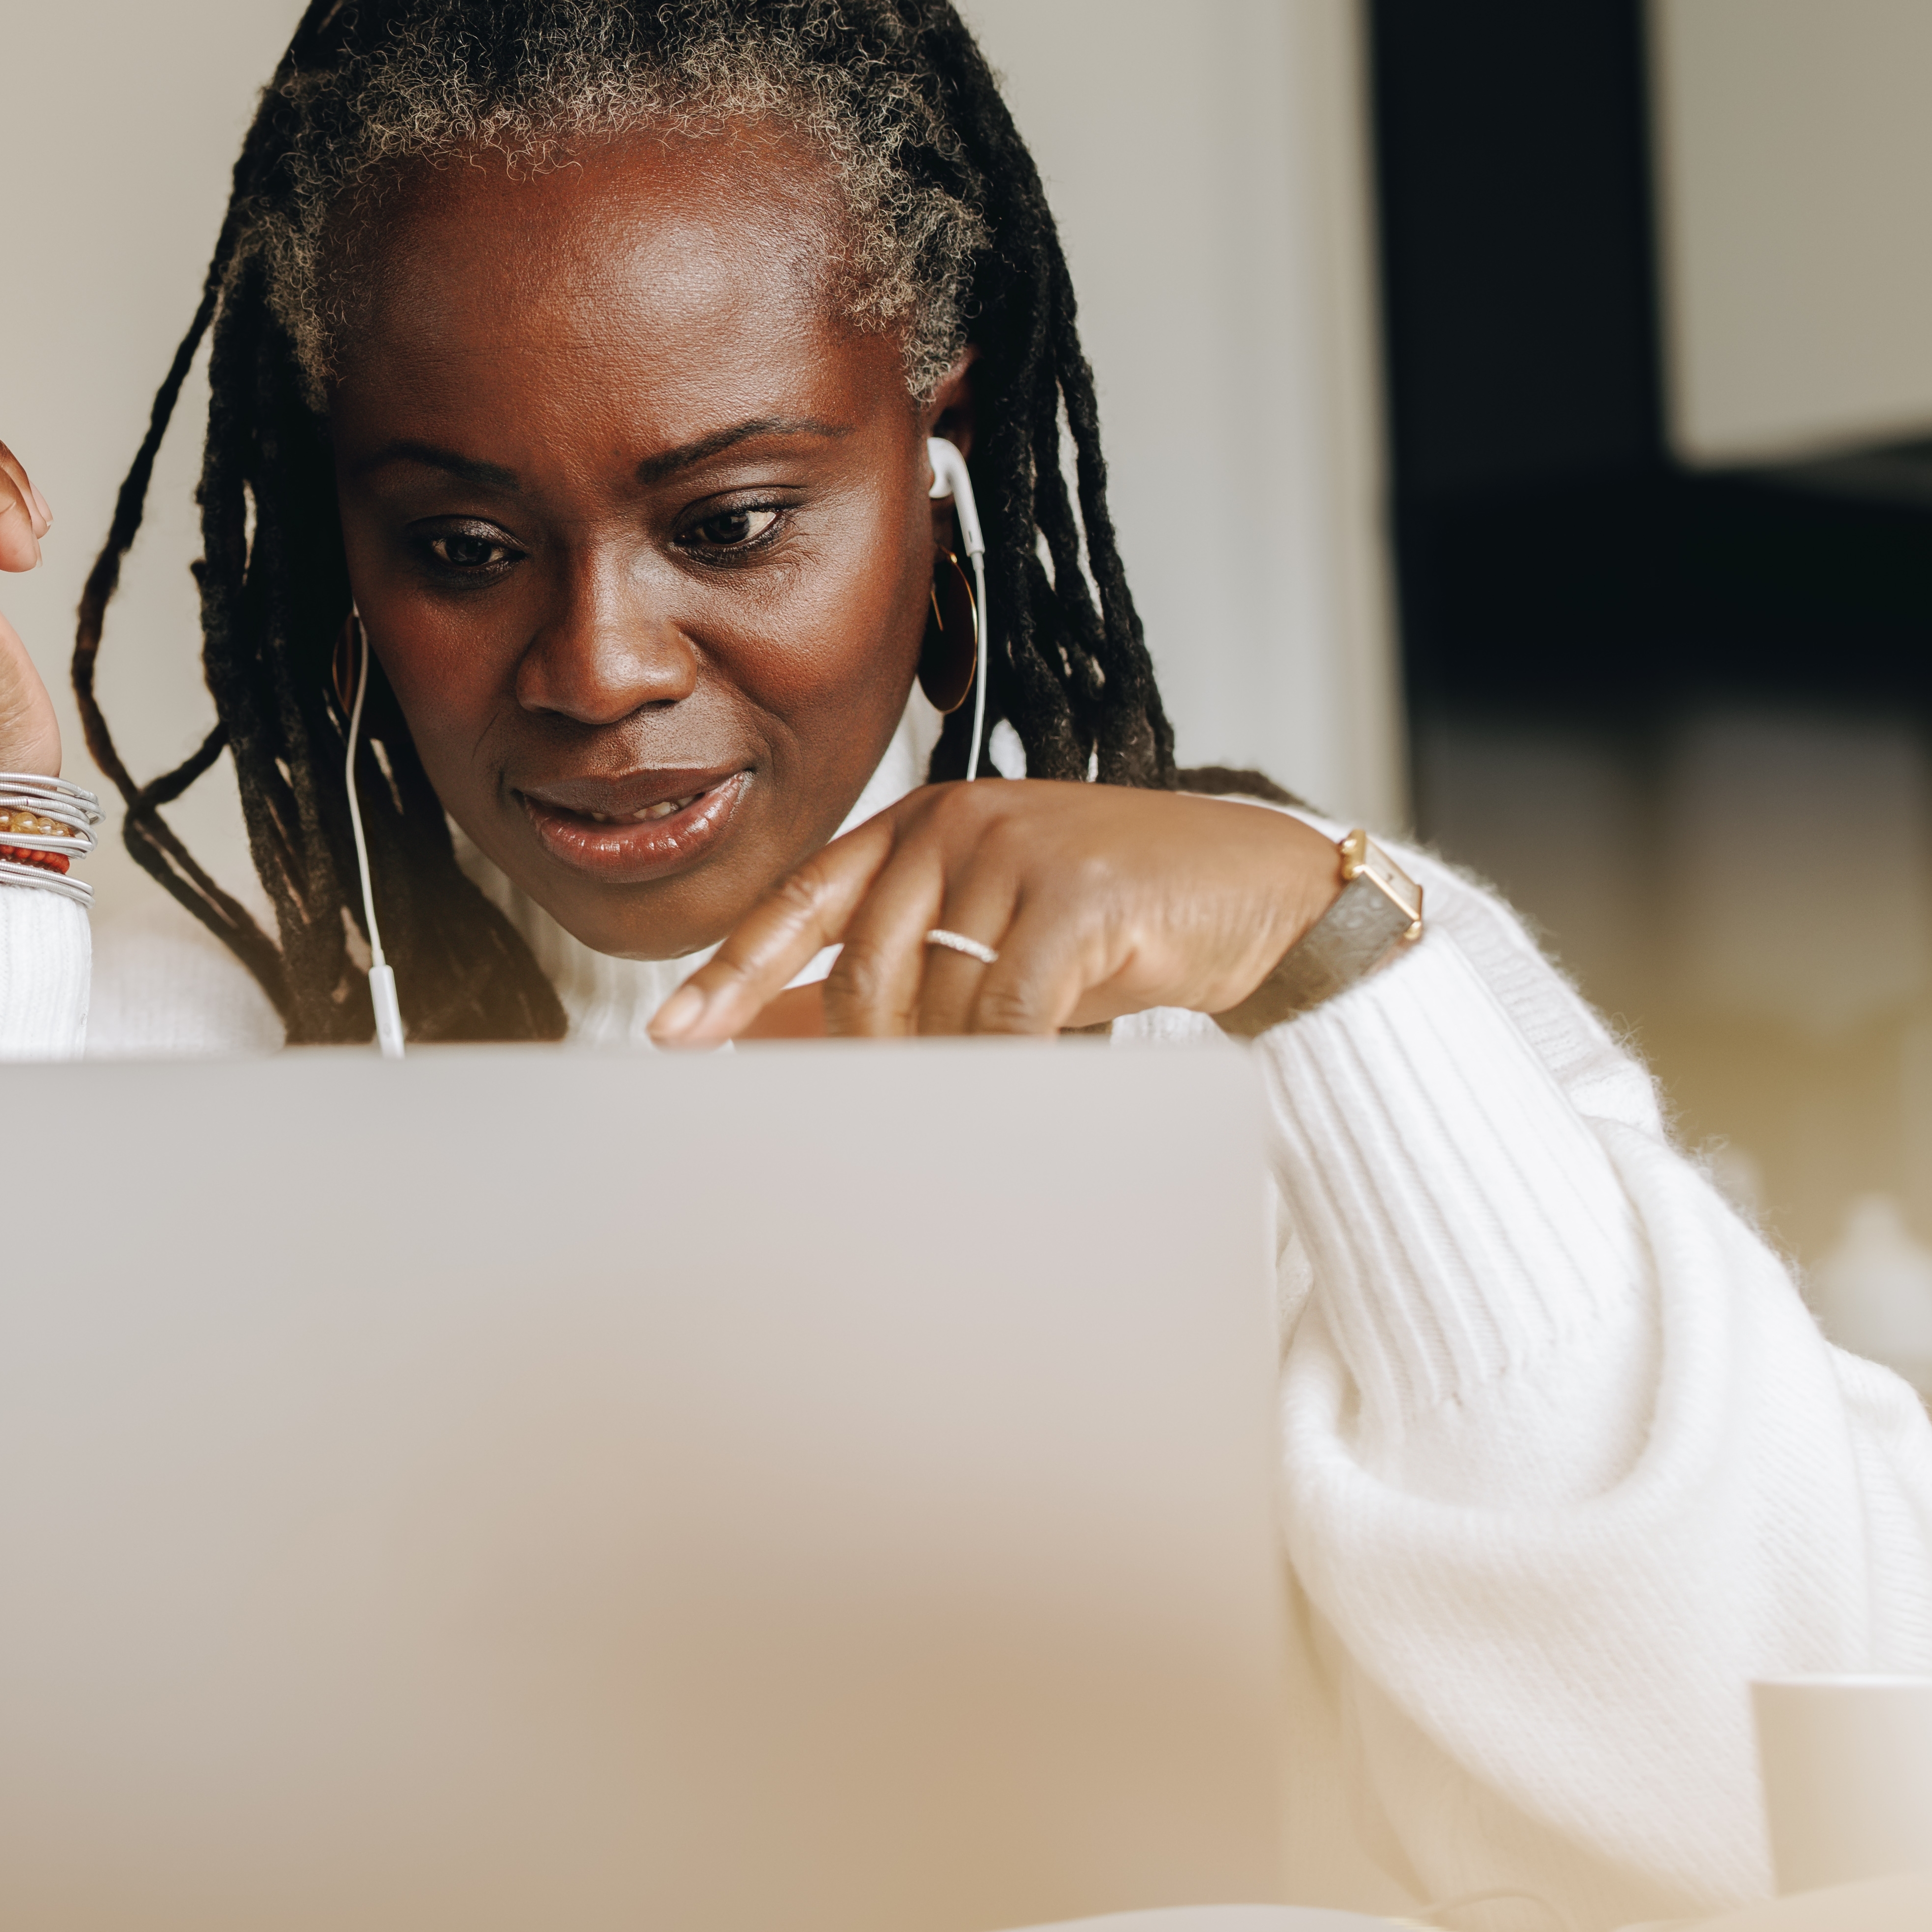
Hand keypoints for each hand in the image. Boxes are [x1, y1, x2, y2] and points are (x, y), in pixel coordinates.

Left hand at [647, 782, 1346, 1045]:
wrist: (1258, 893)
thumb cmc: (1119, 921)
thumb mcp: (993, 935)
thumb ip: (901, 972)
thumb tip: (786, 1035)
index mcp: (922, 824)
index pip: (801, 901)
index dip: (734, 972)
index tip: (673, 1036)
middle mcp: (956, 822)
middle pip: (866, 972)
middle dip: (876, 1056)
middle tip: (895, 1110)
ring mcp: (1018, 850)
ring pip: (940, 1002)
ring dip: (966, 1060)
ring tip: (1016, 1063)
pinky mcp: (1079, 896)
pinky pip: (1010, 1012)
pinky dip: (1013, 1062)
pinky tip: (1033, 1075)